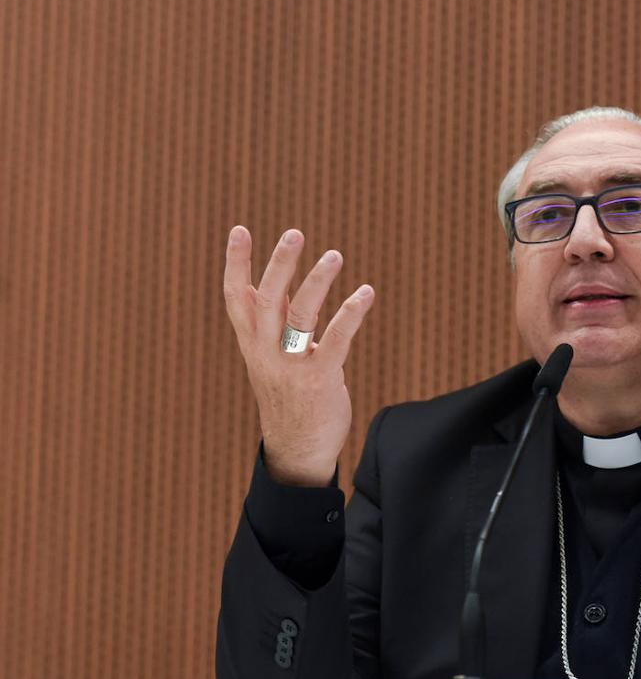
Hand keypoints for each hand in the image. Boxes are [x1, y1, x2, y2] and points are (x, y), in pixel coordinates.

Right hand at [223, 226, 374, 485]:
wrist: (296, 449)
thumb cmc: (288, 395)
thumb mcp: (272, 356)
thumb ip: (275, 320)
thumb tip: (276, 280)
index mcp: (252, 343)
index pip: (235, 297)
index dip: (236, 263)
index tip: (239, 229)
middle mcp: (266, 351)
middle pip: (267, 299)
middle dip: (279, 265)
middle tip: (294, 234)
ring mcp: (292, 366)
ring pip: (300, 316)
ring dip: (317, 282)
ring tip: (335, 255)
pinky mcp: (320, 380)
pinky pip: (335, 341)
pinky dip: (350, 314)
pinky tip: (365, 293)